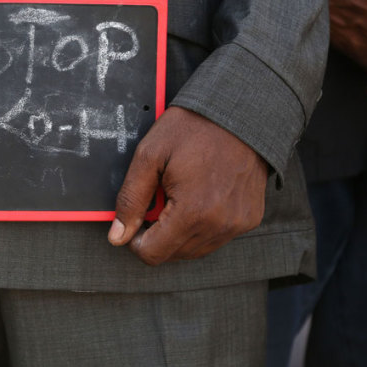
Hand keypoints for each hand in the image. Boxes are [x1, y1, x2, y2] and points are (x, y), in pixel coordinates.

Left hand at [108, 107, 267, 264]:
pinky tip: (199, 198)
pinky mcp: (249, 218)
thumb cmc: (194, 128)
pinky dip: (202, 226)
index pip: (153, 254)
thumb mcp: (149, 156)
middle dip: (158, 234)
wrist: (240, 111)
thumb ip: (131, 199)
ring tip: (178, 196)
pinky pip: (217, 238)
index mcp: (192, 212)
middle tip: (159, 199)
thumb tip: (117, 236)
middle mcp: (219, 225)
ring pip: (195, 250)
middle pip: (173, 254)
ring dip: (179, 232)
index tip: (137, 219)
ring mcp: (237, 224)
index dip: (136, 240)